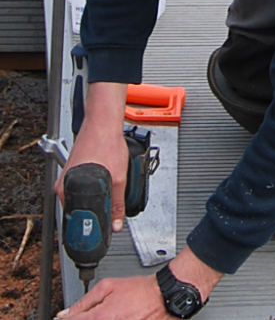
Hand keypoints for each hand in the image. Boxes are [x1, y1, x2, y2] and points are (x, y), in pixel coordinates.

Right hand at [55, 82, 129, 230]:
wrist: (103, 124)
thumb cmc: (106, 145)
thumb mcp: (119, 179)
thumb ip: (117, 204)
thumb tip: (116, 224)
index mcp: (69, 190)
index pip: (76, 222)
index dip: (90, 232)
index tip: (99, 240)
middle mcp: (64, 186)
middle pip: (78, 212)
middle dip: (94, 220)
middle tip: (108, 226)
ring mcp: (68, 179)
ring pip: (81, 202)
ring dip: (95, 206)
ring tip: (110, 204)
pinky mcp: (73, 173)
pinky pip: (82, 191)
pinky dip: (93, 195)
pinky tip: (105, 191)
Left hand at [56, 274, 168, 319]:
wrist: (162, 296)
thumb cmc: (139, 290)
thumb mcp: (108, 286)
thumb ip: (84, 301)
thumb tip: (66, 313)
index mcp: (98, 318)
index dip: (67, 319)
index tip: (65, 317)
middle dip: (83, 318)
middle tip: (97, 312)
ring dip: (97, 318)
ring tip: (111, 312)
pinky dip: (111, 319)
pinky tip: (116, 315)